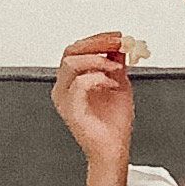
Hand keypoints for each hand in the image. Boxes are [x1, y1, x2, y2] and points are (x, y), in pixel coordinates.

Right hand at [51, 31, 136, 166]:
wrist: (114, 149)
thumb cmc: (113, 123)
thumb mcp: (119, 84)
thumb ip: (116, 63)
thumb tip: (119, 44)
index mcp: (72, 80)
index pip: (77, 49)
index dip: (97, 39)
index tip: (117, 36)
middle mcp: (64, 87)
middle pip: (70, 52)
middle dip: (96, 43)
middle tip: (117, 43)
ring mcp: (65, 99)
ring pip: (70, 64)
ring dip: (97, 59)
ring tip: (115, 66)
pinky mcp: (71, 110)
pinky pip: (79, 84)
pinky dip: (97, 78)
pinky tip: (111, 83)